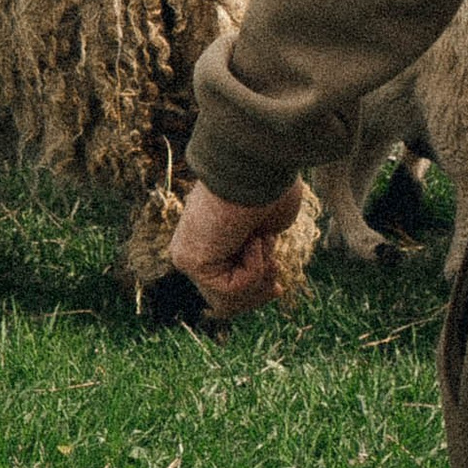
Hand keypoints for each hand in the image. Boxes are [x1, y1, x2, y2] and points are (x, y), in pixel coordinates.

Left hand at [166, 178, 307, 322]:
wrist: (259, 166)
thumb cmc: (270, 186)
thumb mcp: (270, 225)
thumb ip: (261, 251)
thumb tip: (267, 281)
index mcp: (210, 235)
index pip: (224, 282)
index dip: (254, 291)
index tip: (279, 289)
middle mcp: (194, 246)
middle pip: (223, 300)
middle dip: (258, 292)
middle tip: (278, 285)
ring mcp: (188, 254)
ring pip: (226, 301)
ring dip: (257, 277)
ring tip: (263, 245)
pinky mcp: (190, 260)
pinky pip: (229, 289)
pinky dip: (252, 269)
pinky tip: (251, 239)